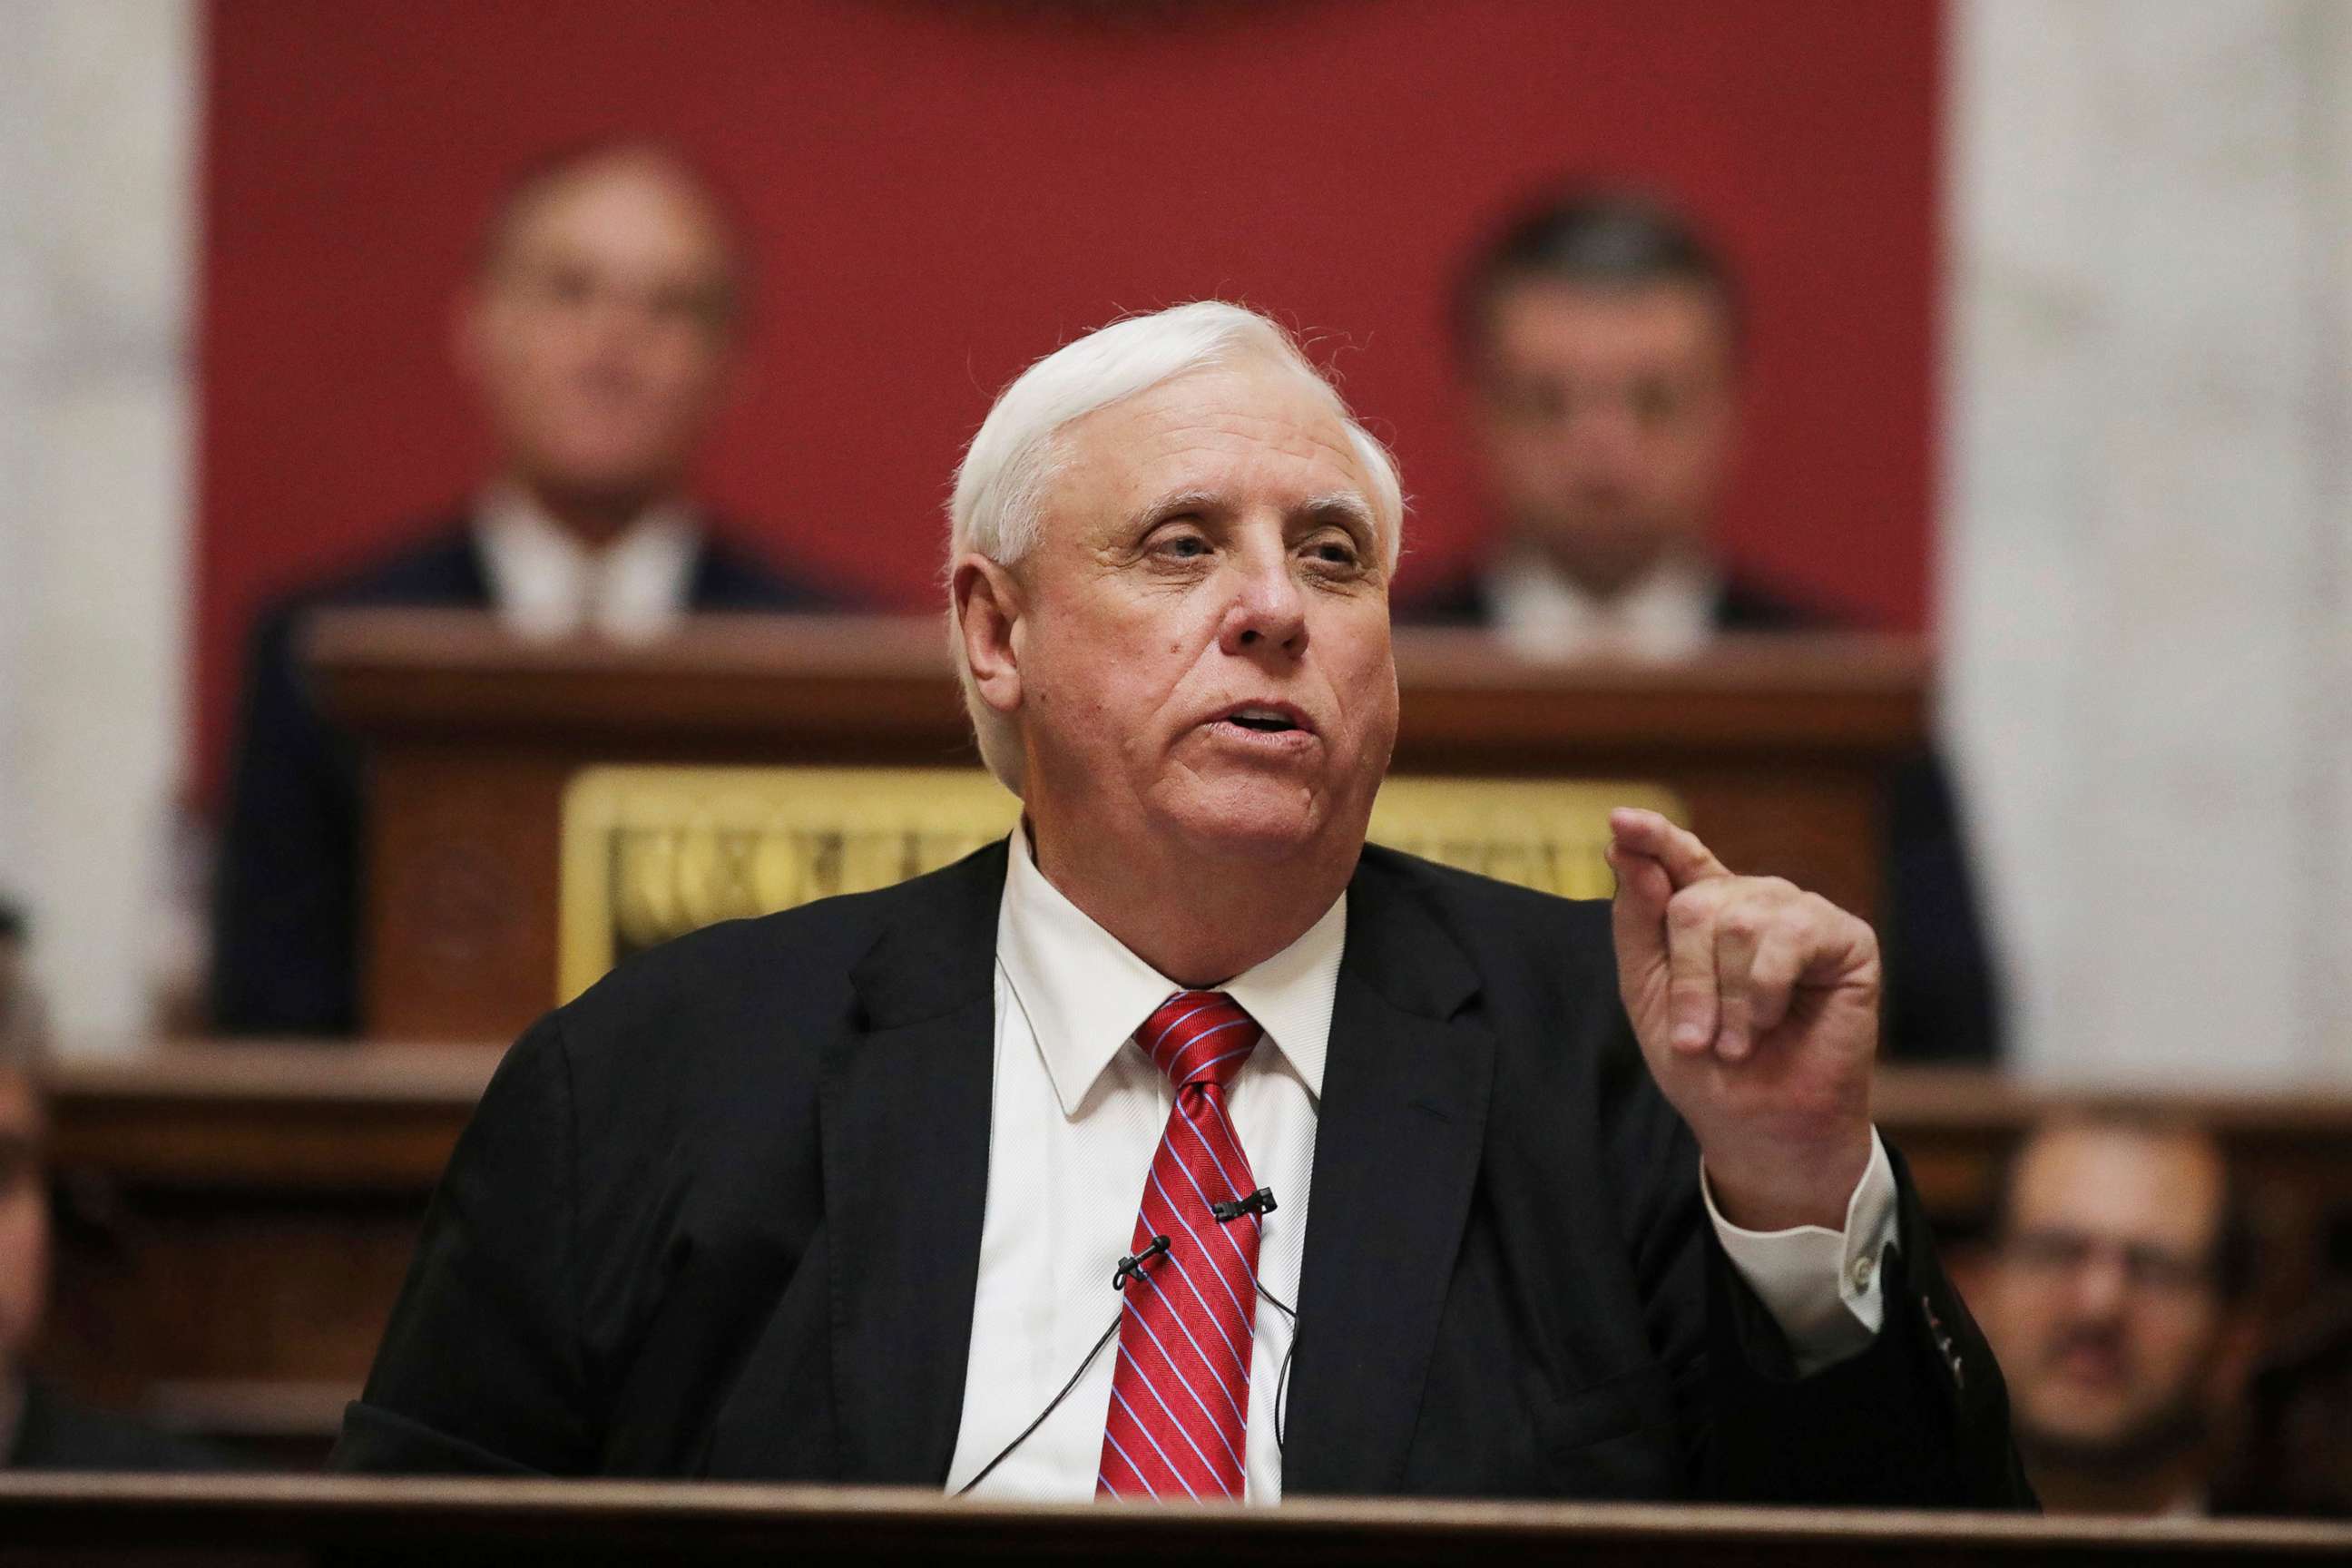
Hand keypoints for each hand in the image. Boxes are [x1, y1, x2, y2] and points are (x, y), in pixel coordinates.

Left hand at [1604, 808, 1878, 1231]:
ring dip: (1728, 998)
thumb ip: (1637, 922)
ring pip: (1741, 920)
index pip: (1676, 858)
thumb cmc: (1707, 1065)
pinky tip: (1771, 1022)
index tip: (1621, 822)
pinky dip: (1765, 992)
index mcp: (1705, 910)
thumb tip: (1626, 852)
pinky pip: (1789, 937)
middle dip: (1689, 980)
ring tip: (1736, 1042)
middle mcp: (1753, 901)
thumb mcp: (1650, 993)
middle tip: (1699, 1038)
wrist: (1762, 1127)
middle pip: (1695, 903)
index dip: (1652, 837)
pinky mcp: (1846, 938)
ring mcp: (1800, 914)